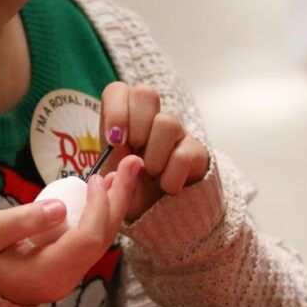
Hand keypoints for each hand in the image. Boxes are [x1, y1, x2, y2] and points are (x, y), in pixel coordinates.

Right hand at [0, 157, 140, 305]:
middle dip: (119, 200)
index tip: (96, 177)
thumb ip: (22, 220)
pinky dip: (97, 216)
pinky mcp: (62, 270)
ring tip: (121, 174)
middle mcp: (64, 280)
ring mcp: (65, 277)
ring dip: (111, 206)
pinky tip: (98, 193)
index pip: (87, 238)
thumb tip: (60, 205)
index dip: (98, 205)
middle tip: (133, 164)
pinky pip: (87, 242)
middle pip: (102, 239)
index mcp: (47, 274)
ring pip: (99, 241)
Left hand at [100, 82, 209, 220]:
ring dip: (154, 156)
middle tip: (134, 154)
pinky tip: (167, 186)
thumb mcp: (110, 181)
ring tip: (151, 174)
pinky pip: (184, 154)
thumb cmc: (129, 190)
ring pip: (167, 122)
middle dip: (136, 127)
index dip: (116, 111)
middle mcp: (150, 119)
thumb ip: (110, 166)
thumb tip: (125, 154)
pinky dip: (171, 177)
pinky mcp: (195, 151)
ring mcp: (175, 132)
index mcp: (123, 120)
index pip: (117, 91)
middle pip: (145, 94)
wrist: (156, 214)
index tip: (115, 141)